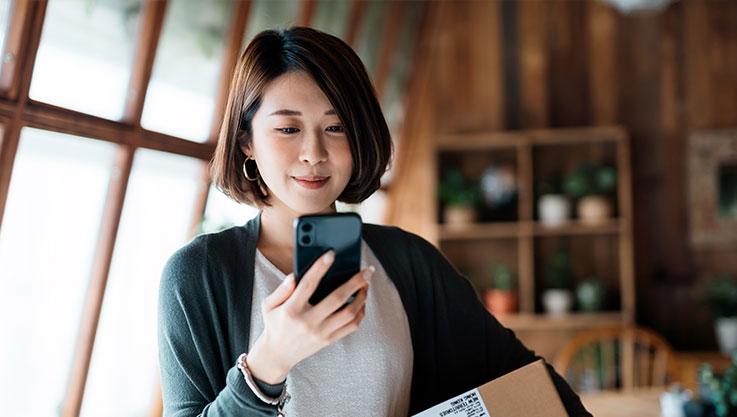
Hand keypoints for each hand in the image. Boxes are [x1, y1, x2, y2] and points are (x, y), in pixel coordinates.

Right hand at [246, 250, 373, 383]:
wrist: (277, 354)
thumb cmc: (274, 324)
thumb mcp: (269, 305)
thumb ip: (281, 290)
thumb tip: (294, 276)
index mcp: (291, 310)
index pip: (308, 284)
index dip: (320, 267)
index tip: (331, 254)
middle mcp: (308, 321)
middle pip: (337, 298)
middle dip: (355, 282)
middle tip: (367, 270)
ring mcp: (320, 332)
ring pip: (349, 313)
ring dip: (362, 297)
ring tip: (365, 284)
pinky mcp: (329, 340)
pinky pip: (351, 326)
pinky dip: (360, 312)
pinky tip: (361, 302)